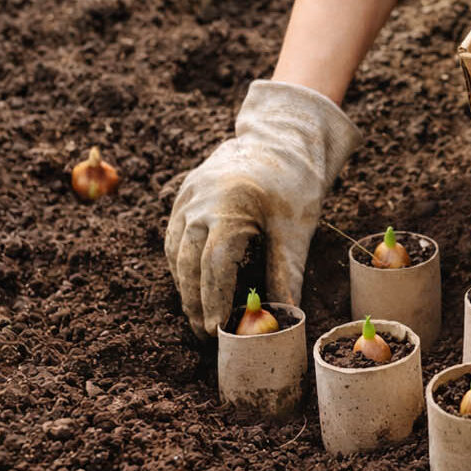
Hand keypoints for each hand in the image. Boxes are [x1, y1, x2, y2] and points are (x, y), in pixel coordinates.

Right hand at [164, 80, 361, 337]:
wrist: (277, 138)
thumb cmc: (291, 184)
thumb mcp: (295, 229)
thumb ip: (286, 272)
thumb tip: (286, 316)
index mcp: (229, 208)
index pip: (214, 265)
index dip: (213, 300)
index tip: (215, 330)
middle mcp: (200, 203)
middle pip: (188, 263)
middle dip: (194, 301)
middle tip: (202, 333)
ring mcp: (187, 198)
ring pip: (176, 251)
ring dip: (183, 285)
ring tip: (196, 315)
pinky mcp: (184, 195)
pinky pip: (174, 236)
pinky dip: (180, 262)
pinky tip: (190, 282)